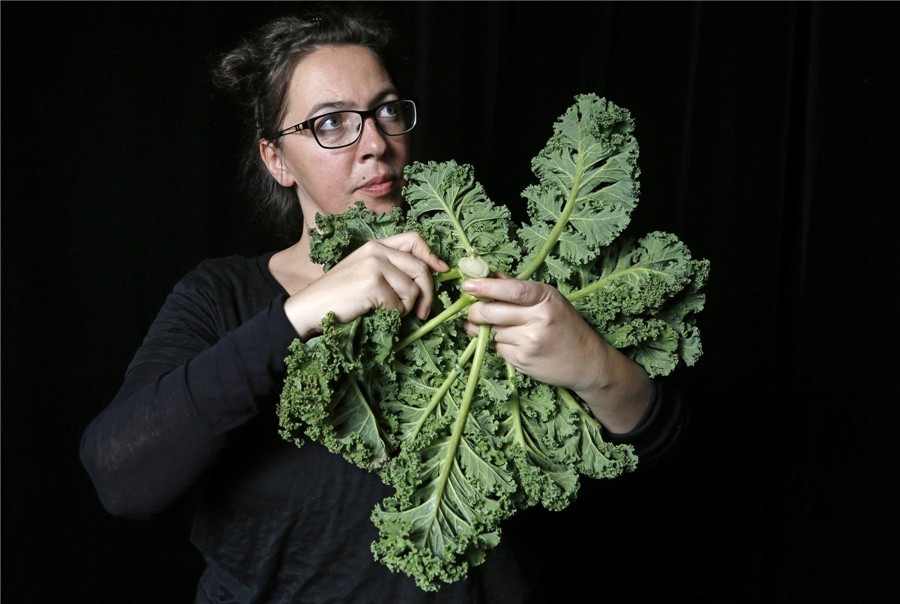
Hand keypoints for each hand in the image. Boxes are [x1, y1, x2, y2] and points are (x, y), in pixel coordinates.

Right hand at [285, 232, 447, 338]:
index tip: (442, 271)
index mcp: (375, 245)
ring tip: (389, 312)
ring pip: (412, 290)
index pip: (414, 240)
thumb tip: (427, 276)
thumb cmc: (338, 295)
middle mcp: (376, 251)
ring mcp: (374, 266)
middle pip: (420, 268)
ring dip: (406, 308)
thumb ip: (390, 268)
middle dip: (428, 294)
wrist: (310, 308)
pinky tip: (376, 314)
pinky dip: (392, 316)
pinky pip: (398, 305)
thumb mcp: (363, 271)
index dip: (432, 255)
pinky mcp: (372, 285)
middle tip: (423, 312)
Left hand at [461, 273, 650, 431]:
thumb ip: (520, 288)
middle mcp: (539, 318)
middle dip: (475, 312)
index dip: (486, 287)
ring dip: (488, 330)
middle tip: (472, 312)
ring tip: (500, 328)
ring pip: (492, 331)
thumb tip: (491, 274)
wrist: (587, 362)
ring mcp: (530, 341)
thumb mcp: (550, 301)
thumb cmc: (567, 326)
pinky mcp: (523, 360)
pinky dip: (499, 345)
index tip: (467, 286)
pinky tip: (514, 343)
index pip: (511, 289)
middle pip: (491, 312)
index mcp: (546, 298)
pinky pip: (498, 348)